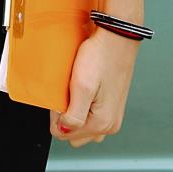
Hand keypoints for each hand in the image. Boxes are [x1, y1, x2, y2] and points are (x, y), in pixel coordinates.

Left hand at [50, 28, 138, 145]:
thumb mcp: (82, 86)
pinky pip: (91, 116)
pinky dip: (84, 106)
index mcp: (102, 123)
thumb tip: (63, 131)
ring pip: (83, 126)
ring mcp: (113, 116)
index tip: (60, 95)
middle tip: (67, 93)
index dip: (56, 115)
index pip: (64, 133)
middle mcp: (110, 125)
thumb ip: (73, 115)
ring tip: (75, 91)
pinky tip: (84, 89)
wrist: (117, 37)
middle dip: (66, 117)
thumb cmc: (100, 57)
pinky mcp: (112, 106)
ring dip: (75, 113)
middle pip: (74, 134)